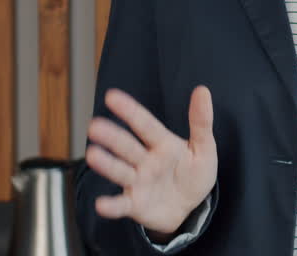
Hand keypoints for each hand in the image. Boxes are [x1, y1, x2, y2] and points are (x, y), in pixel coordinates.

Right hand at [85, 86, 217, 236]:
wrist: (191, 208)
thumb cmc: (194, 173)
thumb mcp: (204, 148)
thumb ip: (201, 122)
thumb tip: (202, 90)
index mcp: (162, 143)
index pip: (145, 124)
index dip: (129, 111)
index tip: (111, 96)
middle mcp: (145, 160)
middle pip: (127, 146)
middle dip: (111, 136)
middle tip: (95, 126)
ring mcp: (138, 182)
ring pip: (120, 171)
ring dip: (106, 164)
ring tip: (92, 155)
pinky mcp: (135, 205)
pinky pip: (121, 205)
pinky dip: (112, 206)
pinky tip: (101, 204)